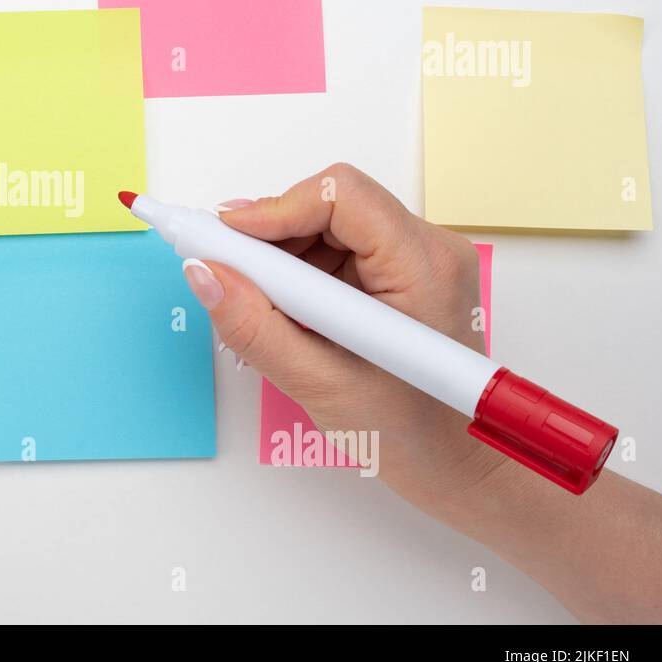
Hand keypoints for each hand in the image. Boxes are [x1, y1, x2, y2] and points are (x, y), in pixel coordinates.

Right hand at [183, 162, 502, 506]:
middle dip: (272, 236)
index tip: (224, 238)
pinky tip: (290, 313)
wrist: (455, 464)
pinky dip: (301, 272)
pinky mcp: (402, 272)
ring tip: (264, 307)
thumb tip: (205, 274)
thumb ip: (255, 327)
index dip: (275, 209)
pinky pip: (338, 248)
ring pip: (329, 224)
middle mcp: (429, 249)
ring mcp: (417, 258)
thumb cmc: (411, 434)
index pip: (341, 197)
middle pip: (331, 205)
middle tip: (230, 274)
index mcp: (423, 267)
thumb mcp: (319, 383)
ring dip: (283, 256)